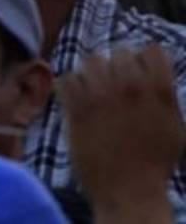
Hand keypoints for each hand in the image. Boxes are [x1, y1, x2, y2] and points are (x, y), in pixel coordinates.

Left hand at [58, 44, 183, 219]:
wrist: (128, 191)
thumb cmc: (156, 162)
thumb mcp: (176, 126)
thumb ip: (164, 94)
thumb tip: (155, 73)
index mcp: (159, 89)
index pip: (152, 50)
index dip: (146, 61)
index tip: (142, 73)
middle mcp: (130, 86)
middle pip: (119, 52)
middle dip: (118, 67)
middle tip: (116, 86)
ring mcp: (100, 94)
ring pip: (91, 61)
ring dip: (93, 72)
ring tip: (95, 90)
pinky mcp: (75, 106)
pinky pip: (67, 78)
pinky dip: (71, 86)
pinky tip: (78, 100)